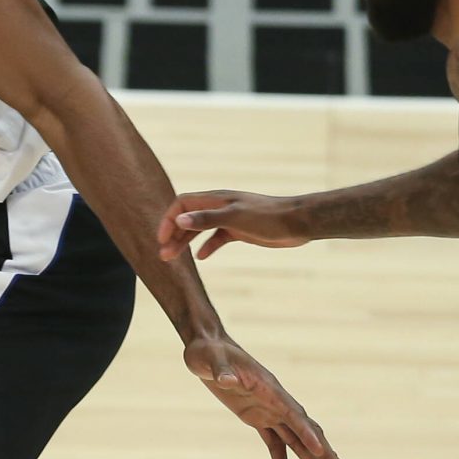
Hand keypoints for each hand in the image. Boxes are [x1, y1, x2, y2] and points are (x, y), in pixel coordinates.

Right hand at [158, 191, 311, 260]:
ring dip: (185, 242)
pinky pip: (216, 238)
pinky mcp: (239, 231)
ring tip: (173, 259)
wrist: (297, 222)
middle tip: (163, 255)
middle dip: (173, 235)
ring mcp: (229, 219)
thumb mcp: (234, 218)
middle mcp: (219, 207)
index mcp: (215, 199)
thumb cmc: (267, 217)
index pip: (182, 205)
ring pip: (199, 230)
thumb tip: (179, 220)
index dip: (169, 220)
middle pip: (188, 218)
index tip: (162, 239)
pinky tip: (202, 257)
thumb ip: (206, 219)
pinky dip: (207, 247)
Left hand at [184, 335, 351, 458]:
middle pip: (306, 432)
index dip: (306, 432)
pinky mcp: (258, 419)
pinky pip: (275, 446)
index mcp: (269, 389)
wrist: (207, 350)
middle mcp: (275, 402)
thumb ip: (222, 371)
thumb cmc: (208, 352)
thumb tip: (226, 380)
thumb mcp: (209, 359)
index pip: (293, 414)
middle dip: (326, 455)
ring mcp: (269, 411)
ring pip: (297, 442)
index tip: (320, 451)